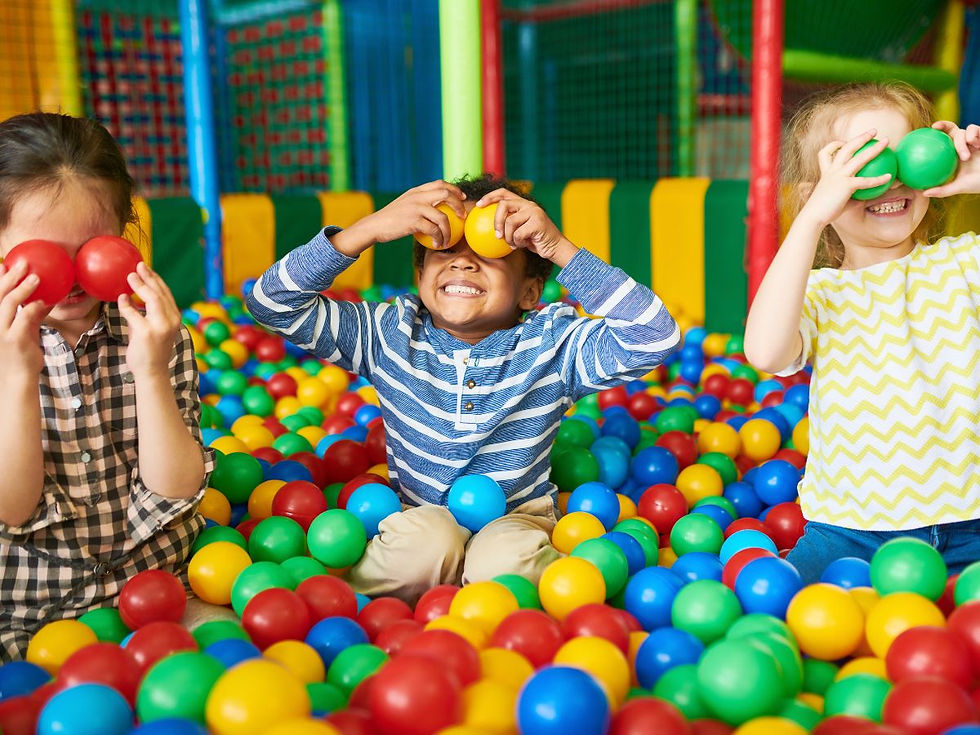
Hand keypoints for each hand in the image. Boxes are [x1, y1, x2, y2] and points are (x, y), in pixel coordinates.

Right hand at [0, 260, 52, 379]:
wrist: (17, 380)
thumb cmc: (20, 356)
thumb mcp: (25, 332)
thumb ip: (32, 316)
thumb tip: (44, 300)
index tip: (3, 264)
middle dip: (9, 277)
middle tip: (22, 263)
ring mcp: (2, 332)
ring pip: (9, 304)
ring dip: (22, 288)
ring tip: (36, 277)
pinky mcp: (14, 340)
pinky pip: (23, 319)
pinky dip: (31, 308)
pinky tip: (41, 301)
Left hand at [117, 263, 180, 380]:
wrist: (152, 372)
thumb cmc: (150, 350)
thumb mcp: (152, 328)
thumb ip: (145, 314)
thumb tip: (129, 298)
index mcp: (175, 318)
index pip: (166, 294)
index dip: (156, 279)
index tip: (146, 269)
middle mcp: (171, 320)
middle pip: (160, 293)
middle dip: (149, 277)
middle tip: (138, 265)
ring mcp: (160, 326)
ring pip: (151, 298)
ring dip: (139, 285)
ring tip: (129, 276)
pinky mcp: (146, 332)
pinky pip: (134, 313)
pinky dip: (125, 304)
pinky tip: (120, 298)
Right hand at [339, 180, 466, 253]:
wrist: (375, 225)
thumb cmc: (390, 219)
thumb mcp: (405, 204)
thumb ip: (419, 202)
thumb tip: (436, 209)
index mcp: (416, 191)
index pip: (440, 184)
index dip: (454, 189)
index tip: (462, 198)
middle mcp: (417, 197)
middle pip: (446, 195)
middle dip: (458, 205)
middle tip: (462, 216)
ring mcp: (416, 208)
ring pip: (443, 217)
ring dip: (449, 230)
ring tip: (448, 239)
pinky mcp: (414, 221)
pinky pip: (434, 230)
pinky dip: (439, 239)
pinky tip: (438, 244)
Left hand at [474, 189, 575, 264]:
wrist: (555, 248)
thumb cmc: (535, 241)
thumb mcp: (519, 231)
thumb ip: (508, 224)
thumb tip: (486, 227)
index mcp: (523, 204)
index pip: (503, 193)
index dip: (489, 197)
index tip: (479, 205)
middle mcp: (529, 205)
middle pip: (503, 205)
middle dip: (496, 221)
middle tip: (497, 235)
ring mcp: (534, 212)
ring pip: (510, 222)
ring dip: (508, 237)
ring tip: (513, 244)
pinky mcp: (537, 222)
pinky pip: (518, 233)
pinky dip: (518, 242)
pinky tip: (523, 245)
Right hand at [798, 130, 893, 227]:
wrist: (813, 217)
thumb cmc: (823, 211)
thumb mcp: (835, 199)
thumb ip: (849, 195)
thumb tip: (864, 197)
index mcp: (826, 172)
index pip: (826, 152)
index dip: (835, 144)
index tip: (843, 142)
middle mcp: (832, 170)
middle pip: (847, 148)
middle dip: (861, 137)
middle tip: (874, 131)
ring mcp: (839, 176)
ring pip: (859, 157)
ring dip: (874, 148)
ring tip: (887, 141)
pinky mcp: (846, 185)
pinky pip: (866, 180)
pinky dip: (879, 179)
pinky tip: (889, 177)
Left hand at [923, 121, 979, 197]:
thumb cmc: (979, 183)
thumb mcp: (959, 187)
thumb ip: (943, 190)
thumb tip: (924, 193)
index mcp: (955, 154)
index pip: (943, 141)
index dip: (933, 137)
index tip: (923, 134)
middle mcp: (965, 144)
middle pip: (952, 130)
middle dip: (944, 125)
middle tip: (935, 128)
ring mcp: (975, 140)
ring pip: (963, 132)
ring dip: (961, 143)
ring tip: (966, 157)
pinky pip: (976, 130)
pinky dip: (973, 135)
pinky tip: (976, 144)